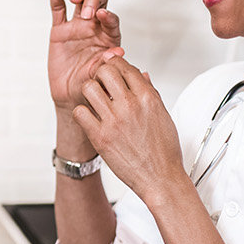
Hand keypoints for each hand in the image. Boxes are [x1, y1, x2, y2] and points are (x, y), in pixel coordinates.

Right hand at [48, 0, 122, 109]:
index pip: (112, 19)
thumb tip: (118, 51)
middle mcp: (95, 27)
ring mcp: (77, 26)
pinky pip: (58, 9)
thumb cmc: (89, 85)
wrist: (70, 94)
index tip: (102, 15)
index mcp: (109, 37)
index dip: (108, 15)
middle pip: (99, 1)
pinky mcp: (60, 30)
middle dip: (94, 1)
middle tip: (87, 13)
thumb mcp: (99, 76)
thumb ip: (107, 63)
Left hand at [73, 56, 184, 198]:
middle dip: (101, 74)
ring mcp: (114, 121)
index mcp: (147, 98)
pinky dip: (82, 113)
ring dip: (90, 91)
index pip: (125, 66)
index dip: (116, 65)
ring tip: (95, 101)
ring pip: (89, 88)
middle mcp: (130, 106)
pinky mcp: (100, 137)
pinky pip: (80, 112)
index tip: (112, 69)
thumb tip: (142, 75)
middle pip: (105, 71)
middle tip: (102, 84)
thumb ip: (150, 92)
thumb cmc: (164, 151)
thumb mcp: (163, 115)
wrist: (160, 178)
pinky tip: (90, 118)